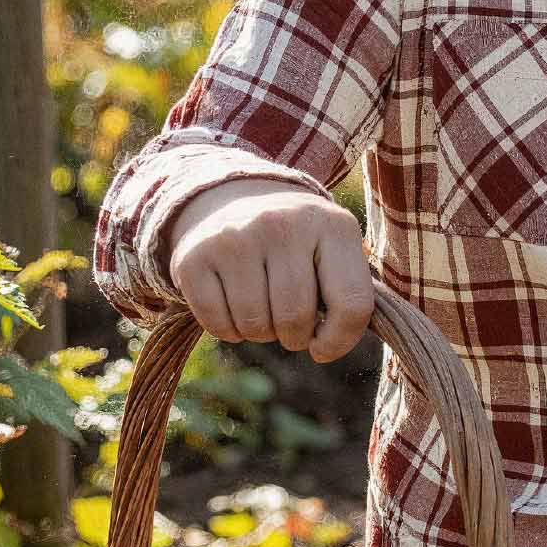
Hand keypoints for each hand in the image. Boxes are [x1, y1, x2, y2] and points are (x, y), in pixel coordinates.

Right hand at [167, 179, 374, 363]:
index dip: (340, 340)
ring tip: (264, 310)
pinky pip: (217, 324)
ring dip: (261, 334)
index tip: (323, 347)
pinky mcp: (195, 258)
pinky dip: (228, 331)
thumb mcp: (336, 249)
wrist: (236, 199)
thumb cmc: (299, 243)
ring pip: (255, 325)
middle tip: (290, 325)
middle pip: (295, 318)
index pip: (352, 304)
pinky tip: (235, 309)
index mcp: (333, 225)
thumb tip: (333, 343)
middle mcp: (283, 224)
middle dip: (294, 337)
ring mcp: (235, 237)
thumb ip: (351, 293)